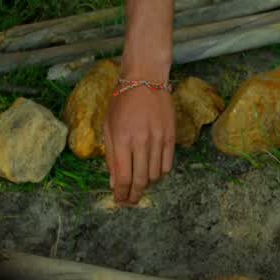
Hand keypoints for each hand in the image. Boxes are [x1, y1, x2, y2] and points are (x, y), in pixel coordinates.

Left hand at [103, 84, 174, 204]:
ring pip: (155, 175)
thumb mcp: (108, 126)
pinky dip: (160, 174)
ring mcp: (159, 140)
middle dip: (134, 195)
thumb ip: (111, 155)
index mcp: (122, 139)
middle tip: (130, 201)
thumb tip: (114, 181)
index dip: (121, 194)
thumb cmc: (122, 101)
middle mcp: (142, 141)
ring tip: (139, 186)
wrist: (146, 79)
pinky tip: (152, 173)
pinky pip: (168, 165)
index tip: (119, 200)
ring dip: (147, 185)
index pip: (123, 177)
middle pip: (140, 180)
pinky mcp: (171, 137)